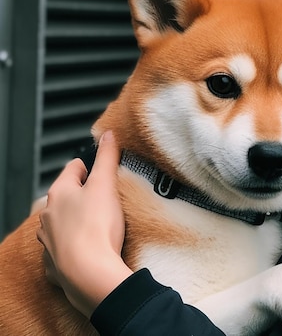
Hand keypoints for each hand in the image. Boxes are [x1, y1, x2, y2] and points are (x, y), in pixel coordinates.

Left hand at [37, 131, 132, 317]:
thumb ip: (107, 157)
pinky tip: (91, 249)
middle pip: (67, 196)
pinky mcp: (54, 266)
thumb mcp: (106, 184)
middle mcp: (48, 216)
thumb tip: (107, 133)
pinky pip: (64, 250)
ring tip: (100, 224)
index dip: (92, 167)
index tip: (106, 172)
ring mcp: (49, 242)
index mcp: (59, 193)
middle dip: (85, 195)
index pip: (74, 168)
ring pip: (62, 224)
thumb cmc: (97, 226)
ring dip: (78, 221)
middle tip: (107, 198)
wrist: (90, 274)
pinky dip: (75, 247)